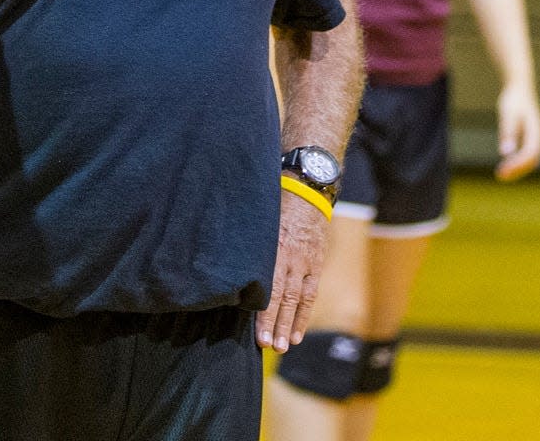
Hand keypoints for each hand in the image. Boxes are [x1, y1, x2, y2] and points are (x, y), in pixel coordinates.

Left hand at [255, 189, 329, 352]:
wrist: (307, 193)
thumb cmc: (274, 208)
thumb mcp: (256, 222)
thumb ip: (246, 245)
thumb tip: (225, 268)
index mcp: (271, 246)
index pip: (267, 285)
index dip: (262, 311)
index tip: (256, 333)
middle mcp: (288, 257)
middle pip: (281, 296)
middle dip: (273, 323)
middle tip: (266, 346)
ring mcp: (304, 263)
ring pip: (296, 299)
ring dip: (288, 324)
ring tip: (281, 346)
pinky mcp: (314, 265)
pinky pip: (310, 294)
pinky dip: (303, 315)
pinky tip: (296, 334)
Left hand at [495, 82, 539, 180]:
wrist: (519, 89)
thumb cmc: (513, 101)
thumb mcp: (508, 114)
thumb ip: (508, 133)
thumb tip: (506, 152)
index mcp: (536, 132)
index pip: (529, 155)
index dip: (517, 165)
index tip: (503, 171)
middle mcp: (539, 138)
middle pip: (531, 161)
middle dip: (517, 170)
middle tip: (500, 176)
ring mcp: (535, 139)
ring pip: (530, 160)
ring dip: (518, 169)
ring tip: (502, 175)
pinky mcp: (529, 139)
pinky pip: (526, 156)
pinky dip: (517, 163)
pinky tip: (506, 166)